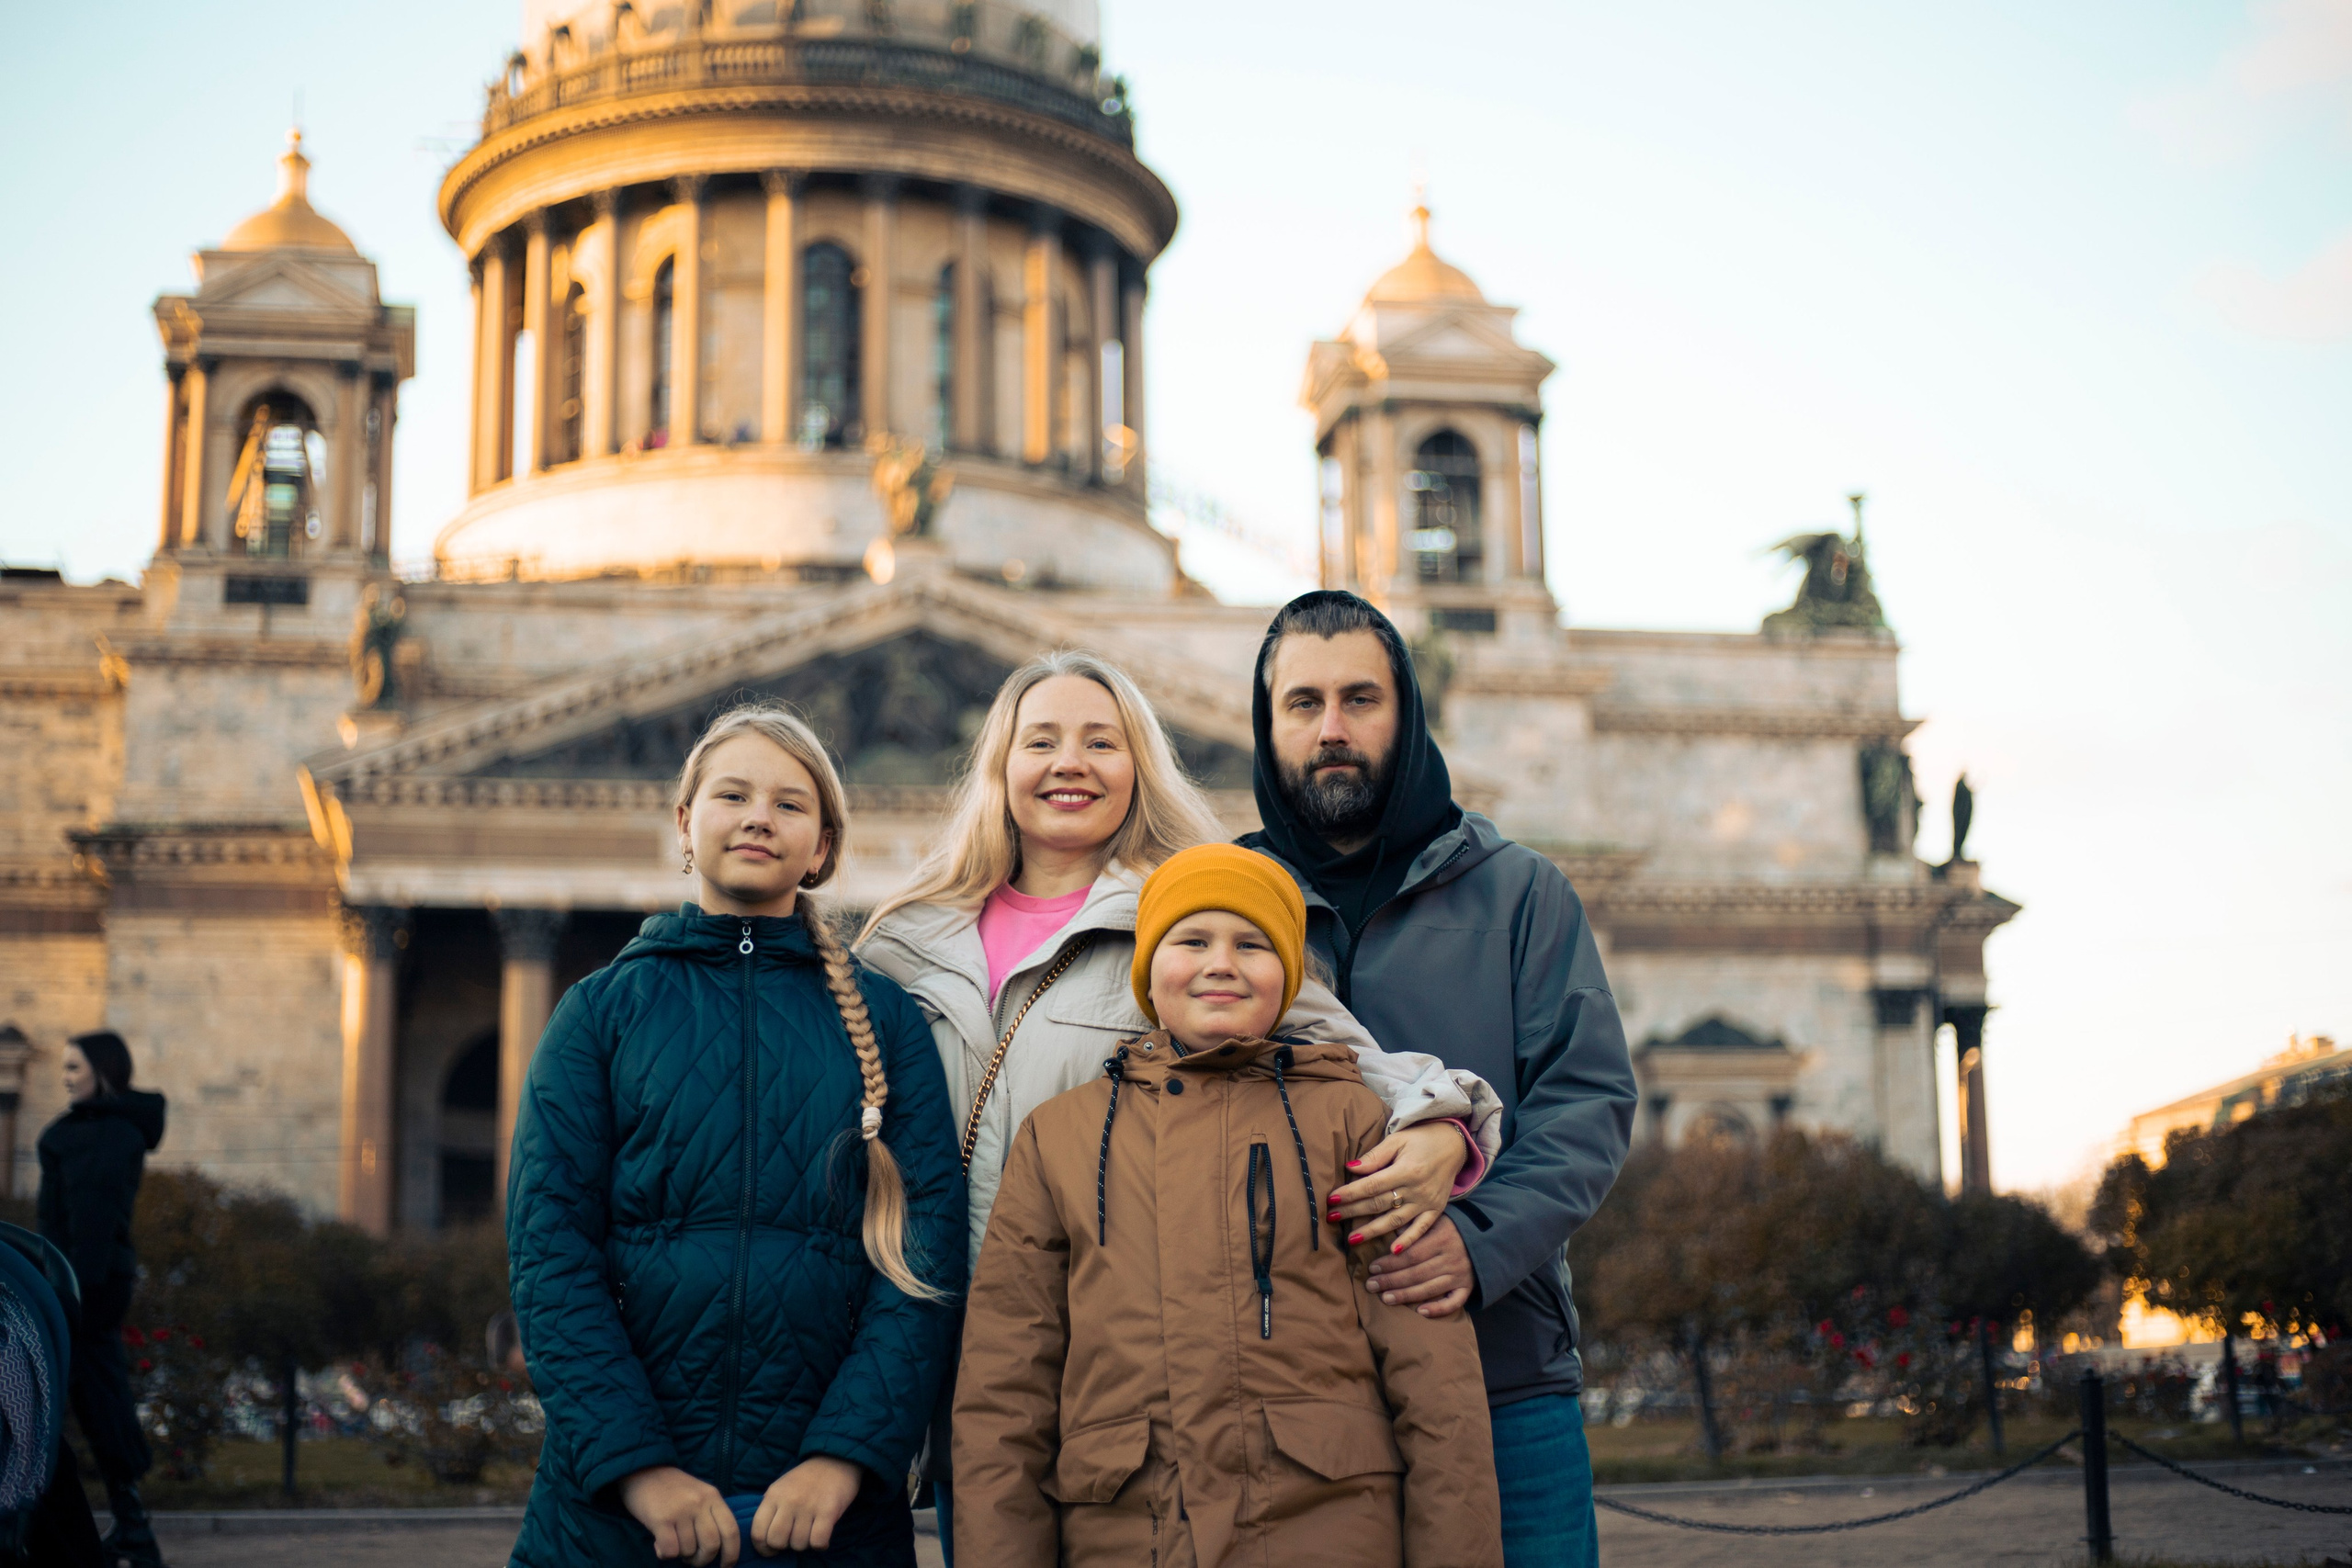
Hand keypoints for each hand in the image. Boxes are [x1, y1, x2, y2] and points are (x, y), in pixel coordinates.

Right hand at [620, 1465, 738, 1565]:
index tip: (726, 1565)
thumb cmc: (671, 1488)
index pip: (731, 1530)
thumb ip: (709, 1515)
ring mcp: (681, 1511)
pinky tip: (660, 1545)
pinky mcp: (661, 1519)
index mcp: (712, 1496)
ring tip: (673, 1544)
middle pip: (712, 1545)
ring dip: (682, 1555)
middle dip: (703, 1560)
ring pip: (689, 1550)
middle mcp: (699, 1503)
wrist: (641, 1471)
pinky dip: (666, 1555)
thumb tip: (717, 1549)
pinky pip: (671, 1551)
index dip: (732, 1553)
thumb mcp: (698, 1493)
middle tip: (693, 1560)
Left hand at [750, 1455, 862, 1556]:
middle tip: (793, 1538)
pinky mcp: (828, 1511)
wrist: (836, 1459)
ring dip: (804, 1543)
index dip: (763, 1548)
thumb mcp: (781, 1487)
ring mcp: (808, 1506)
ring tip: (810, 1532)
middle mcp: (789, 1501)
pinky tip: (822, 1536)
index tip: (771, 1550)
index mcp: (773, 1495)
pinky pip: (817, 1542)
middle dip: (784, 1546)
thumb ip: (771, 1509)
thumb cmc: (806, 1478)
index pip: (758, 1532)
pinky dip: (820, 1545)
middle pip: (777, 1541)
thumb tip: (765, 1537)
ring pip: (798, 1544)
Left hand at [1327, 1122, 1470, 1250]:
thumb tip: (1350, 1168)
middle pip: (1379, 1204)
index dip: (1350, 1193)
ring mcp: (1427, 1202)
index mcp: (1406, 1170)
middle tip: (1331, 1218)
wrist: (1454, 1143)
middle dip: (1353, 1211)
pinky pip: (1421, 1229)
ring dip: (1373, 1231)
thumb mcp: (1398, 1139)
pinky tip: (1392, 1251)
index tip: (1331, 1199)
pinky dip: (1408, 1241)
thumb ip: (1375, 1156)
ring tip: (1352, 1239)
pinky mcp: (1436, 1210)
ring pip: (1395, 1220)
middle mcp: (1416, 1189)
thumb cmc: (1422, 1138)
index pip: (1371, 1185)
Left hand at [1365, 1215, 1473, 1318]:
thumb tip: (1390, 1230)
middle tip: (1371, 1285)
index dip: (1390, 1263)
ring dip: (1405, 1295)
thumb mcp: (1437, 1219)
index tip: (1372, 1268)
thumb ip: (1415, 1225)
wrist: (1488, 1236)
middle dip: (1391, 1280)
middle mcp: (1451, 1258)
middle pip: (1416, 1273)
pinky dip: (1438, 1309)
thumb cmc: (1454, 1227)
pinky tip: (1420, 1312)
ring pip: (1429, 1288)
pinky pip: (1453, 1302)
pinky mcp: (1468, 1288)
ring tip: (1385, 1298)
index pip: (1411, 1254)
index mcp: (1442, 1238)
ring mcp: (1460, 1275)